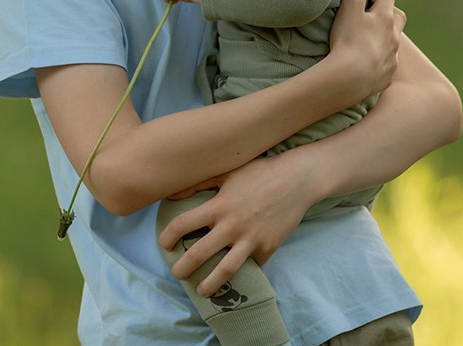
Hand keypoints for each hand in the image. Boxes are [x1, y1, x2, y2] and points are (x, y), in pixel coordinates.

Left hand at [157, 155, 317, 295]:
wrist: (297, 179)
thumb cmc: (260, 172)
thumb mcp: (228, 171)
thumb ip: (199, 183)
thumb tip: (172, 196)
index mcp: (219, 205)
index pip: (182, 225)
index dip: (167, 237)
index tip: (165, 245)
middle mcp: (232, 225)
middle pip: (198, 254)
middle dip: (182, 269)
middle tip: (178, 274)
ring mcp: (251, 239)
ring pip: (224, 271)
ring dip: (209, 285)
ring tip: (202, 291)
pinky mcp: (268, 247)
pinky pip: (253, 267)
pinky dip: (244, 274)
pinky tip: (237, 279)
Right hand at [328, 0, 404, 101]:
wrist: (350, 78)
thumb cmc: (347, 39)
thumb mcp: (351, 7)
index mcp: (385, 17)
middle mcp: (394, 36)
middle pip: (399, 17)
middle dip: (391, 10)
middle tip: (378, 9)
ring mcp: (393, 57)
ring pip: (394, 41)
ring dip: (387, 35)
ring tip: (372, 36)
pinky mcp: (387, 75)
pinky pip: (388, 63)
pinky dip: (382, 58)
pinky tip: (370, 61)